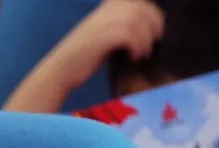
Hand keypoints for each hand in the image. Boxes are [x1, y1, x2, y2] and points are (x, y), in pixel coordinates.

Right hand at [47, 0, 163, 92]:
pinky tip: (134, 57)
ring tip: (143, 53)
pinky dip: (137, 46)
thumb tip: (147, 28)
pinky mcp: (101, 37)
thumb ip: (121, 26)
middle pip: (140, 8)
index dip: (152, 12)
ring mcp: (102, 22)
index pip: (137, 1)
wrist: (61, 70)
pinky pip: (128, 35)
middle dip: (153, 25)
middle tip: (155, 42)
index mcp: (106, 8)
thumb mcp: (103, 34)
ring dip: (145, 38)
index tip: (156, 30)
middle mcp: (104, 11)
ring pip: (136, 21)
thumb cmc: (83, 57)